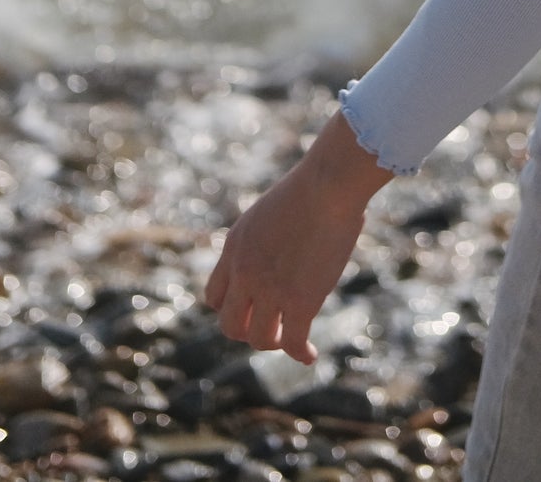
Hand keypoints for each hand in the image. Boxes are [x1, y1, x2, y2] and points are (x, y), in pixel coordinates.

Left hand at [204, 160, 365, 360]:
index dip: (232, 308)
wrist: (326, 185)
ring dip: (275, 341)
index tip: (252, 308)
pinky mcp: (300, 301)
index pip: (215, 297)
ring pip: (261, 338)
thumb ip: (268, 238)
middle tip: (272, 326)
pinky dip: (301, 353)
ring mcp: (270, 290)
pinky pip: (294, 342)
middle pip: (230, 325)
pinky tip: (310, 355)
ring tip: (291, 337)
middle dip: (248, 330)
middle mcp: (245, 272)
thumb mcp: (271, 212)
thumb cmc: (311, 188)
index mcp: (235, 248)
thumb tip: (288, 242)